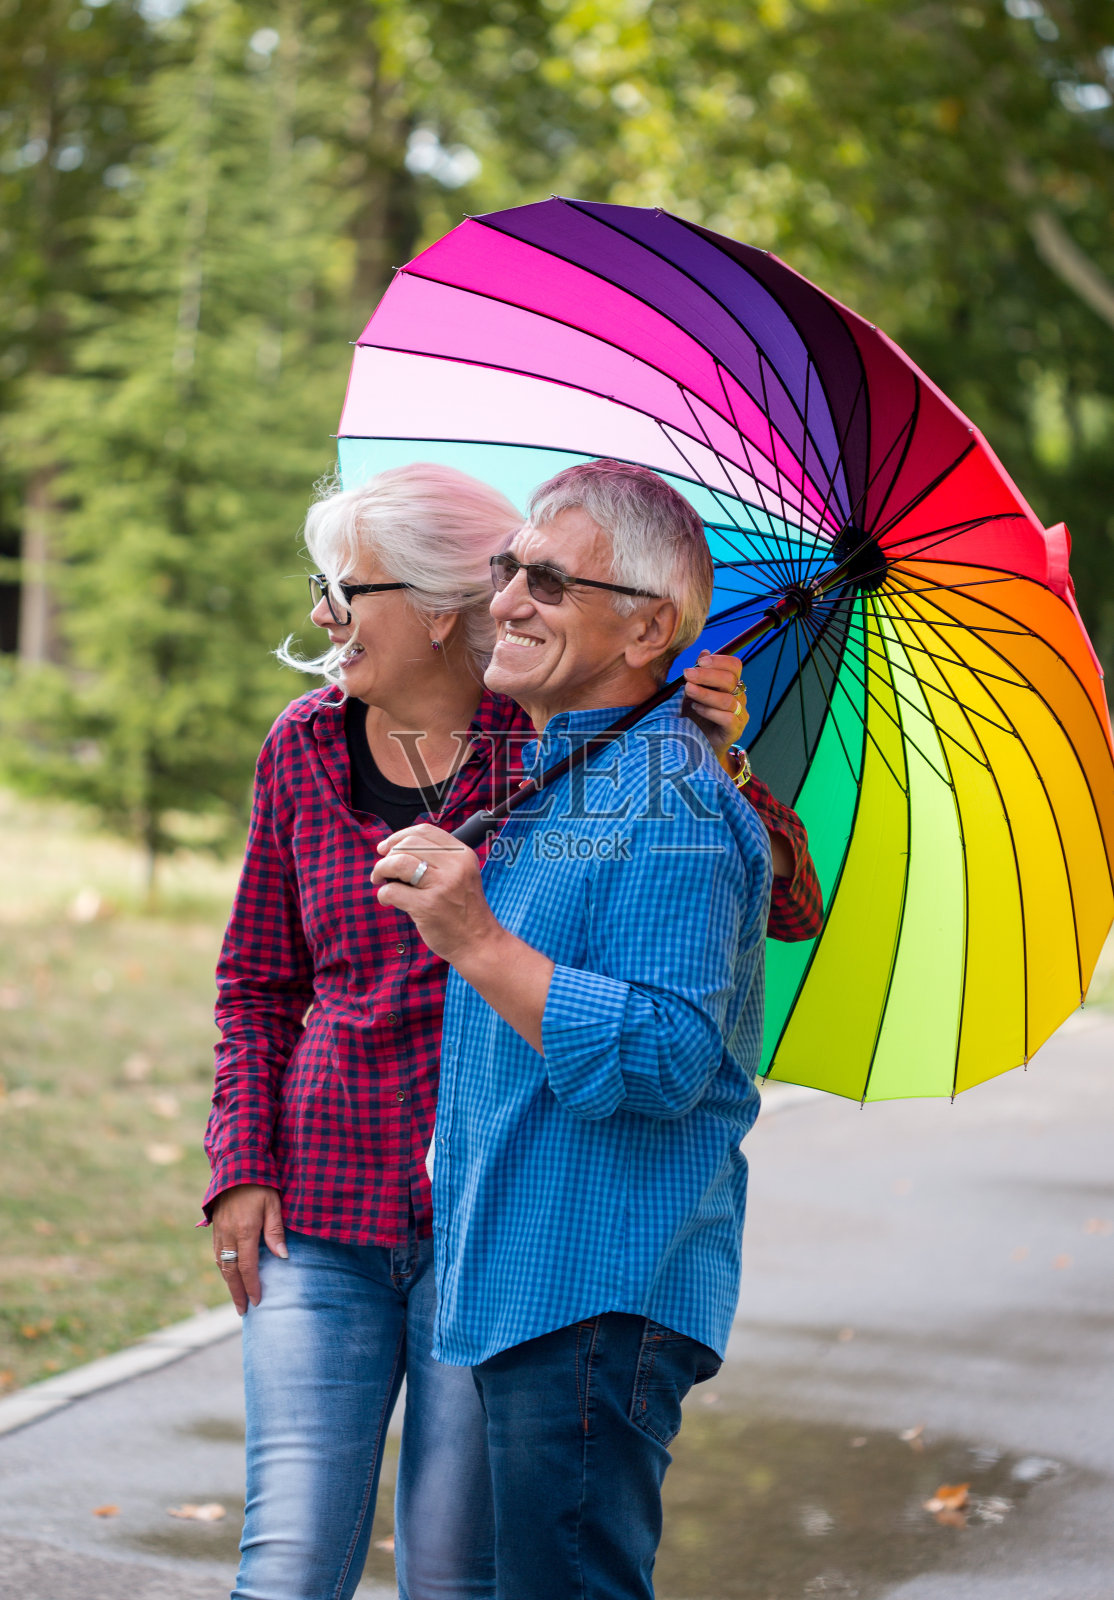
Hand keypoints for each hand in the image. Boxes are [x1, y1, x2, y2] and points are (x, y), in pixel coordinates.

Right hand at [210, 1183, 286, 1314]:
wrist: (236, 1164)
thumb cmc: (260, 1183)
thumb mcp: (274, 1204)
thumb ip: (276, 1231)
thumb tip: (282, 1257)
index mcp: (244, 1230)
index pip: (248, 1266)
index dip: (252, 1286)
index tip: (258, 1301)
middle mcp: (228, 1234)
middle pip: (231, 1271)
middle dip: (237, 1293)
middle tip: (243, 1311)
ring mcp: (219, 1230)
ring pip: (221, 1263)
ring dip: (228, 1283)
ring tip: (236, 1297)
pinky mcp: (216, 1226)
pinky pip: (217, 1253)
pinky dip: (223, 1268)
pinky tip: (229, 1274)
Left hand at [372, 822, 497, 964]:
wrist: (479, 943)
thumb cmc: (465, 911)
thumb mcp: (462, 875)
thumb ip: (438, 860)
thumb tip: (396, 849)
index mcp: (463, 855)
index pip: (425, 831)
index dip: (399, 836)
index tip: (387, 847)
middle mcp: (455, 866)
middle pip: (408, 844)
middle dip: (387, 855)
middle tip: (382, 869)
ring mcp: (442, 885)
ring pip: (398, 862)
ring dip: (381, 870)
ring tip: (379, 880)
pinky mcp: (427, 906)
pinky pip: (392, 891)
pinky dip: (383, 894)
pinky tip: (387, 900)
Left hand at [682, 650, 747, 754]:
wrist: (698, 746)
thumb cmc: (695, 716)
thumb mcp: (693, 692)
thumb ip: (699, 674)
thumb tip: (704, 651)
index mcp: (731, 685)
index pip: (734, 666)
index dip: (719, 661)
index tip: (700, 661)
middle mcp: (739, 698)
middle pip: (730, 680)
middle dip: (706, 675)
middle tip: (686, 674)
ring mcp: (739, 715)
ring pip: (727, 700)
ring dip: (705, 693)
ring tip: (687, 690)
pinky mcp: (734, 732)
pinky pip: (727, 718)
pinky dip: (709, 711)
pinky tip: (695, 708)